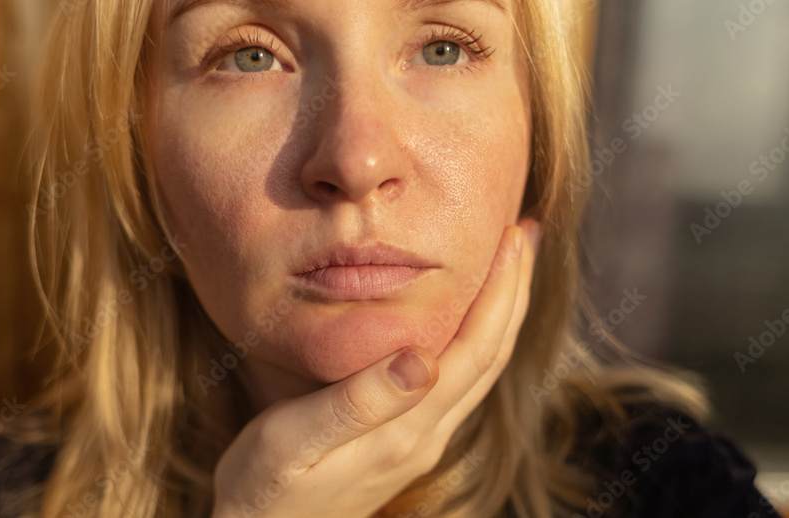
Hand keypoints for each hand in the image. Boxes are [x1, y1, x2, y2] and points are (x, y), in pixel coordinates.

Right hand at [212, 219, 541, 517]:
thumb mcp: (293, 441)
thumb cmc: (264, 490)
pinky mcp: (403, 444)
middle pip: (491, 356)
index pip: (476, 350)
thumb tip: (422, 357)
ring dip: (499, 314)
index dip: (500, 292)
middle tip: (524, 233)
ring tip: (507, 266)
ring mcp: (418, 443)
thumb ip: (357, 403)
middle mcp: (425, 437)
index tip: (512, 236)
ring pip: (479, 370)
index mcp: (407, 430)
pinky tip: (462, 319)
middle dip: (513, 292)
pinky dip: (474, 338)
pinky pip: (458, 382)